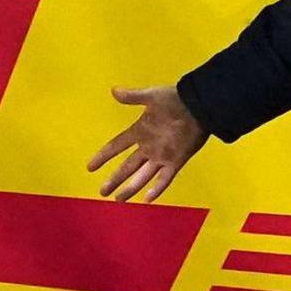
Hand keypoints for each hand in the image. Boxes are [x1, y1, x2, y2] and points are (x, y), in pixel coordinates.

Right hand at [90, 84, 208, 201]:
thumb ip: (133, 96)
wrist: (200, 105)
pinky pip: (164, 178)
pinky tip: (146, 199)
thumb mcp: (152, 96)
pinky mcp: (176, 161)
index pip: (116, 146)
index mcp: (140, 130)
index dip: (103, 156)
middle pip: (127, 167)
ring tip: (118, 199)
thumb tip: (114, 91)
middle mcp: (148, 146)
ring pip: (142, 176)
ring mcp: (162, 155)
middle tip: (102, 192)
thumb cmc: (177, 98)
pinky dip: (156, 189)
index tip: (90, 167)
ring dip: (131, 188)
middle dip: (114, 179)